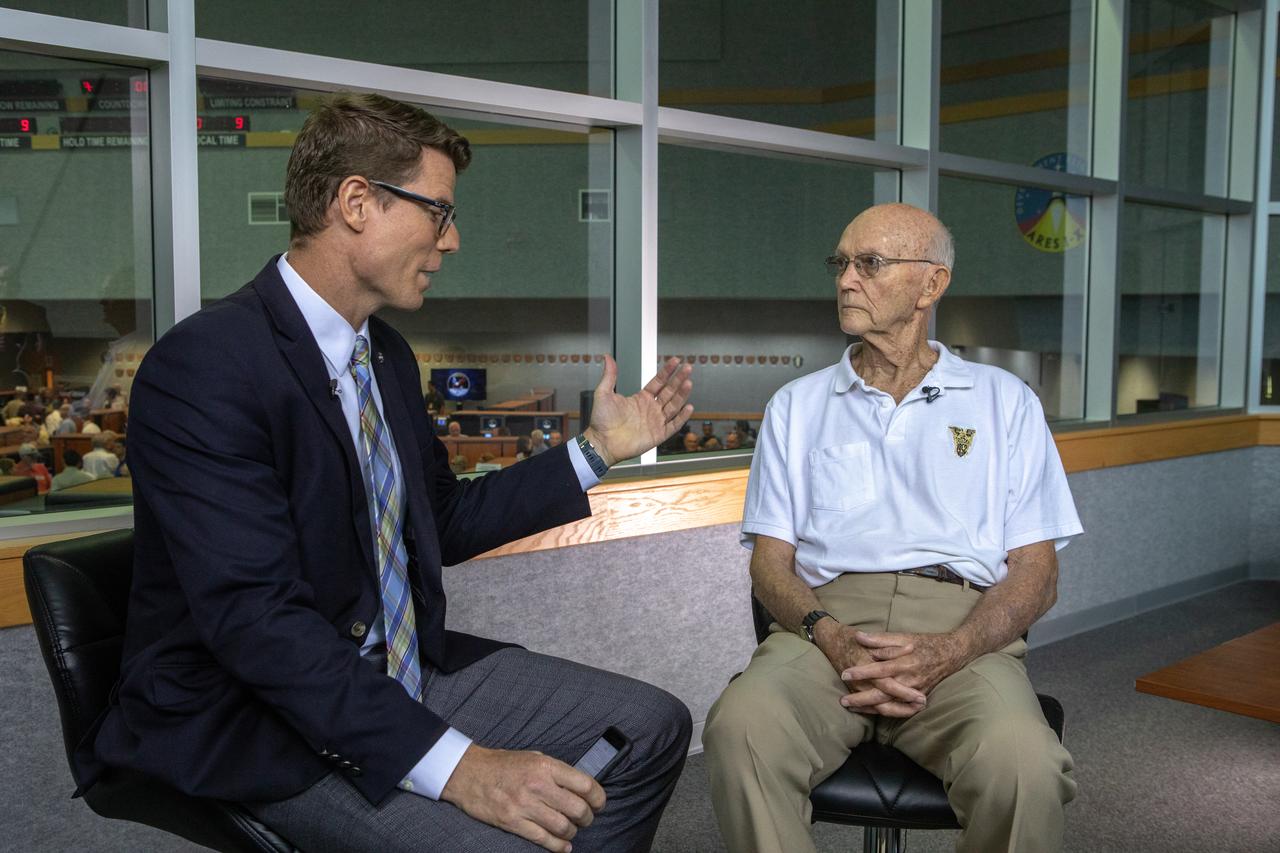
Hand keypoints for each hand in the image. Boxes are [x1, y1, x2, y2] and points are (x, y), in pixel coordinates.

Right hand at [441, 745, 605, 851]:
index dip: (598, 798)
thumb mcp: (533, 757)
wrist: (468, 773)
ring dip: (572, 832)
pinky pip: (543, 839)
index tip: (599, 803)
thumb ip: (555, 771)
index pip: (585, 784)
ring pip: (563, 827)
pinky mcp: (513, 822)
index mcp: (546, 766)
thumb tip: (579, 787)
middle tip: (586, 819)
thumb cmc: (502, 764)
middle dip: (587, 818)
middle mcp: (538, 785)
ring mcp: (524, 805)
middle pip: (577, 809)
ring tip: (572, 830)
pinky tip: (563, 846)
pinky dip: (558, 846)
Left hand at [581, 355, 692, 465]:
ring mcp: (655, 422)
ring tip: (689, 383)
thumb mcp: (603, 393)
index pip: (658, 382)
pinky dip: (682, 417)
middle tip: (688, 368)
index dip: (667, 371)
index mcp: (640, 399)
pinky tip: (689, 407)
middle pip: (670, 391)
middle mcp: (650, 409)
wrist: (601, 442)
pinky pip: (674, 425)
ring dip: (682, 394)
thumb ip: (609, 375)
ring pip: (674, 406)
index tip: (676, 361)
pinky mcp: (658, 435)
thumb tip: (607, 358)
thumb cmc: (601, 421)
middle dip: (679, 379)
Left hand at [840, 631, 969, 712]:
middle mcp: (910, 680)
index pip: (879, 670)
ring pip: (889, 705)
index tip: (844, 674)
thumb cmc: (925, 643)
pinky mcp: (918, 699)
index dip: (861, 672)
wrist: (952, 654)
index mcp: (905, 662)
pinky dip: (883, 712)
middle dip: (861, 698)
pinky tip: (870, 711)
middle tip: (843, 700)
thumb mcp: (904, 636)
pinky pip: (899, 710)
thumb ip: (881, 639)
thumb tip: (859, 636)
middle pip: (882, 693)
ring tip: (851, 707)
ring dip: (869, 708)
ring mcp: (915, 692)